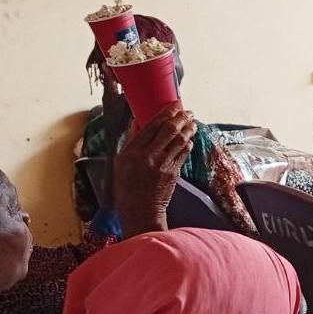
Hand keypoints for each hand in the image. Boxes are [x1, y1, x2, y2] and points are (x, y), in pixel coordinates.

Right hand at [112, 106, 195, 235]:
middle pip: (169, 130)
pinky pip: (183, 153)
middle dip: (181, 117)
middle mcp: (148, 156)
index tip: (174, 104)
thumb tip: (138, 120)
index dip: (165, 112)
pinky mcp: (173, 173)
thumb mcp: (120, 161)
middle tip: (187, 111)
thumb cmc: (127, 185)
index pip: (151, 125)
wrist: (139, 209)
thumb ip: (131, 140)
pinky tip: (189, 138)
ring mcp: (162, 165)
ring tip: (191, 121)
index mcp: (132, 151)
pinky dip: (188, 143)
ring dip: (188, 128)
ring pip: (180, 140)